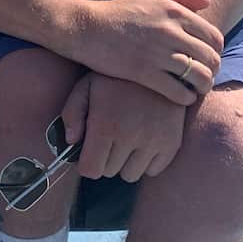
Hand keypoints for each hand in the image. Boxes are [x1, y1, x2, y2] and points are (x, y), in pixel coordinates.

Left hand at [61, 72, 185, 181]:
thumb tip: (71, 141)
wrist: (157, 66)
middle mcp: (130, 138)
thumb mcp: (86, 86)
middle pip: (109, 172)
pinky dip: (145, 162)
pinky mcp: (171, 143)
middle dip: (103, 159)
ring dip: (124, 162)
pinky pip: (153, 170)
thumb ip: (72, 113)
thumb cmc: (115, 77)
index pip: (91, 170)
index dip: (86, 163)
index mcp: (105, 125)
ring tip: (124, 140)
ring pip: (130, 175)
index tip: (87, 152)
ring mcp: (154, 142)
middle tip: (106, 139)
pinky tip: (141, 141)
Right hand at [74, 0, 223, 104]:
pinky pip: (178, 92)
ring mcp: (157, 53)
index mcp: (173, 11)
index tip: (208, 58)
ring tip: (196, 88)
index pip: (214, 37)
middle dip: (212, 70)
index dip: (216, 51)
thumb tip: (207, 3)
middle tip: (203, 76)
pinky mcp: (144, 73)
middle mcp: (170, 32)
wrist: (84, 27)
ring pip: (199, 76)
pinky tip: (181, 96)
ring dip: (203, 86)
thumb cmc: (117, 11)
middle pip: (210, 58)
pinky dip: (186, 97)